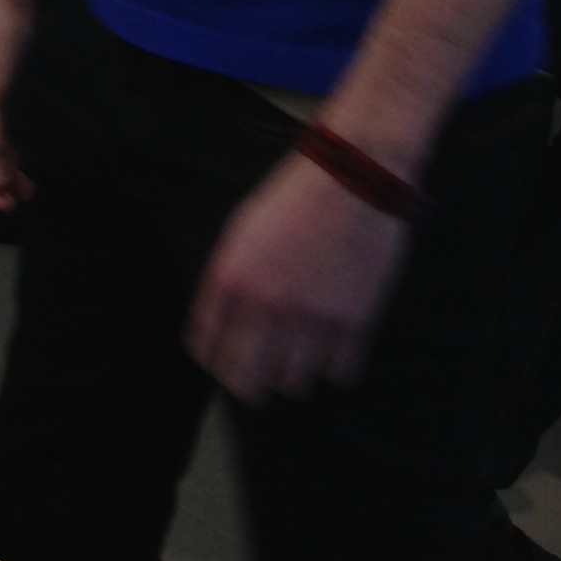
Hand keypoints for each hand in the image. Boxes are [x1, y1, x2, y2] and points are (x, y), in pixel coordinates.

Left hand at [185, 153, 411, 400]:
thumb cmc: (294, 197)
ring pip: (292, 383)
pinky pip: (338, 373)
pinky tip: (332, 342)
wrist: (353, 176)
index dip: (212, 359)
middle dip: (247, 384)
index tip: (221, 359)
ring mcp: (311, 318)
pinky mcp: (353, 323)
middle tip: (256, 376)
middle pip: (245, 382)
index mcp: (231, 278)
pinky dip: (334, 364)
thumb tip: (222, 326)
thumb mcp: (243, 230)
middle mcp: (266, 305)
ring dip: (292, 372)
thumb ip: (229, 280)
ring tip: (298, 352)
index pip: (206, 348)